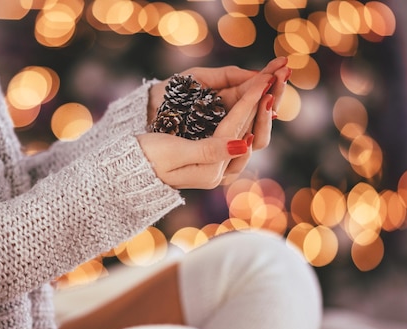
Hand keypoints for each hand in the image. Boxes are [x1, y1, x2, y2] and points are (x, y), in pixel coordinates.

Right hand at [137, 72, 278, 189]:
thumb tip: (242, 144)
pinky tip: (253, 103)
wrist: (130, 169)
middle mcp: (219, 173)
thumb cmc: (146, 158)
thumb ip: (209, 150)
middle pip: (247, 133)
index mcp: (211, 171)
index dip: (248, 103)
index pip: (235, 130)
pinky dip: (247, 117)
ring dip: (258, 110)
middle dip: (261, 104)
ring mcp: (217, 168)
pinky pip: (237, 136)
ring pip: (246, 134)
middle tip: (276, 78)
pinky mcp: (212, 162)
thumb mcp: (175, 153)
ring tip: (270, 86)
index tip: (262, 79)